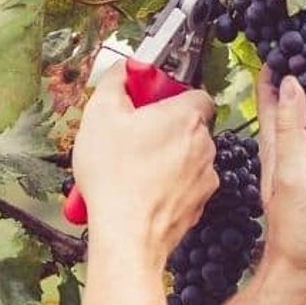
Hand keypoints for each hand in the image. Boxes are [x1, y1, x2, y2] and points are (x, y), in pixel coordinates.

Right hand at [71, 64, 218, 260]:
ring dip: (164, 159)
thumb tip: (123, 70)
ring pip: (186, 158)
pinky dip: (166, 187)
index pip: (196, 92)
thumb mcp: (100, 114)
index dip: (170, 95)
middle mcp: (205, 146)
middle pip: (189, 126)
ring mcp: (205, 178)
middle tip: (131, 137)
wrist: (126, 235)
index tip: (148, 102)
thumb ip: (115, 81)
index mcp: (187, 117)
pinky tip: (138, 192)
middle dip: (163, 129)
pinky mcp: (198, 206)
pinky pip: (183, 187)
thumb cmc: (115, 177)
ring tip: (130, 169)